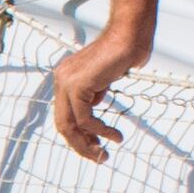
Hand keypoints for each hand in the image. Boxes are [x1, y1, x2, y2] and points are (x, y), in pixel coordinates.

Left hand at [48, 8, 153, 162]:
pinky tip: (114, 135)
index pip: (66, 115)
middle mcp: (62, 79)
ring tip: (105, 153)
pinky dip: (99, 130)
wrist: (131, 34)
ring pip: (71, 124)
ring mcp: (67, 81)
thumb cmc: (125, 52)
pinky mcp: (77, 84)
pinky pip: (84, 118)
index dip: (79, 135)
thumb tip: (92, 114)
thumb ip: (95, 94)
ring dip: (89, 143)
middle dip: (80, 145)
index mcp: (67, 78)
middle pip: (64, 124)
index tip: (96, 147)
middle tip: (99, 158)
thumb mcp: (105, 80)